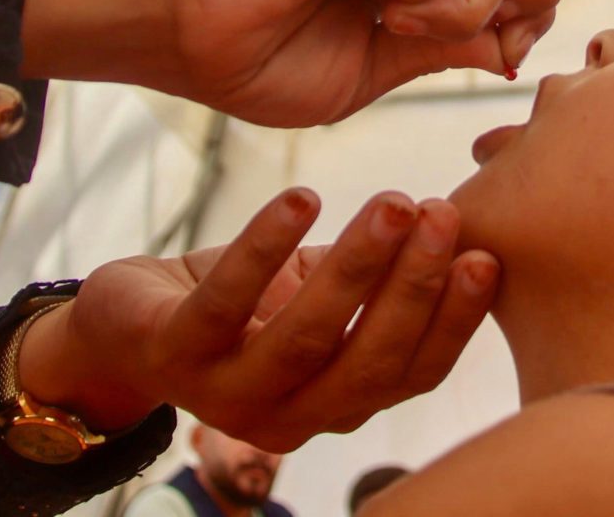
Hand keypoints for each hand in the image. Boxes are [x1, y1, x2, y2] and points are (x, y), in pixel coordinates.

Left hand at [17, 188, 499, 448]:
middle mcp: (290, 416)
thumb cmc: (246, 304)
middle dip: (412, 286)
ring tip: (393, 201)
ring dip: (356, 268)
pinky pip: (226, 301)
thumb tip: (473, 228)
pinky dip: (266, 246)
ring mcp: (227, 392)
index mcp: (338, 404)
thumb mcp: (323, 298)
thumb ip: (385, 284)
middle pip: (367, 362)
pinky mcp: (173, 353)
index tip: (487, 255)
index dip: (453, 321)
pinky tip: (301, 197)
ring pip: (306, 337)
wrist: (126, 325)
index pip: (412, 374)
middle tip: (441, 212)